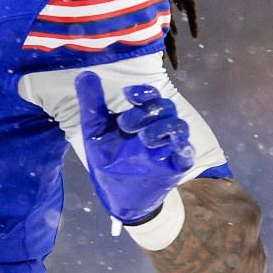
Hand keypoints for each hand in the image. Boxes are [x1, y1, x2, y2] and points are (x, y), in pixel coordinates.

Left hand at [75, 71, 193, 225]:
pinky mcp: (176, 166)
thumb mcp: (96, 133)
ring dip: (163, 128)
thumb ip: (92, 105)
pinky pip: (187, 152)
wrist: (118, 198)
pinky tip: (175, 147)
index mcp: (140, 117)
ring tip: (144, 138)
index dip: (143, 92)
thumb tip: (85, 74)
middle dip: (147, 112)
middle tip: (127, 125)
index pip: (150, 96)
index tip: (129, 94)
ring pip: (178, 126)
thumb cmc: (110, 161)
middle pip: (165, 107)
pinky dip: (183, 147)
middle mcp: (157, 128)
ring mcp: (168, 147)